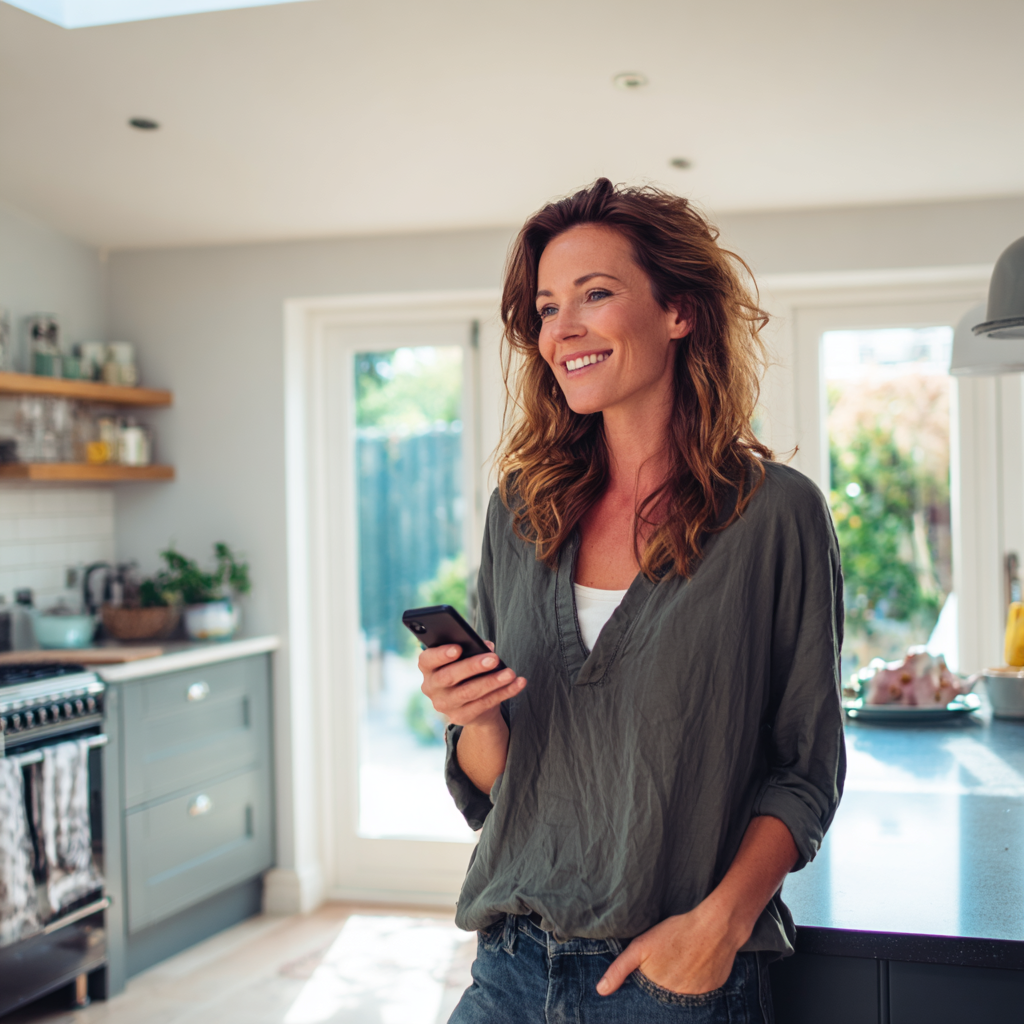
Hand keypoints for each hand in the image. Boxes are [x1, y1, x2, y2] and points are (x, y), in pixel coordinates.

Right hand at [419, 641, 525, 727]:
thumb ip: (472, 648)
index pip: (427, 660)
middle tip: (494, 659)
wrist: (471, 703)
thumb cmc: (466, 671)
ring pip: (469, 692)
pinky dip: (504, 693)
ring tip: (510, 673)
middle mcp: (431, 688)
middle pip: (449, 676)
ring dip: (492, 682)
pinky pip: (484, 704)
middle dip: (473, 666)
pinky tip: (518, 684)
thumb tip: (487, 646)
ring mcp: (444, 705)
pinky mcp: (460, 717)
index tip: (458, 648)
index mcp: (428, 668)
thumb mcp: (465, 657)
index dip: (441, 654)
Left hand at [597, 902, 738, 996]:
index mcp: (659, 993)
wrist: (716, 928)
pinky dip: (694, 983)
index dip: (644, 995)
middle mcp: (679, 1002)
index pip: (646, 1004)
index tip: (644, 985)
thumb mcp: (641, 947)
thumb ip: (620, 969)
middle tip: (665, 967)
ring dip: (677, 988)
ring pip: (682, 998)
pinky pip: (699, 993)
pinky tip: (694, 965)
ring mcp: (699, 998)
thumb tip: (600, 991)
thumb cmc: (675, 934)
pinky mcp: (713, 990)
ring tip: (679, 965)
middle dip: (660, 991)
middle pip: (664, 1000)